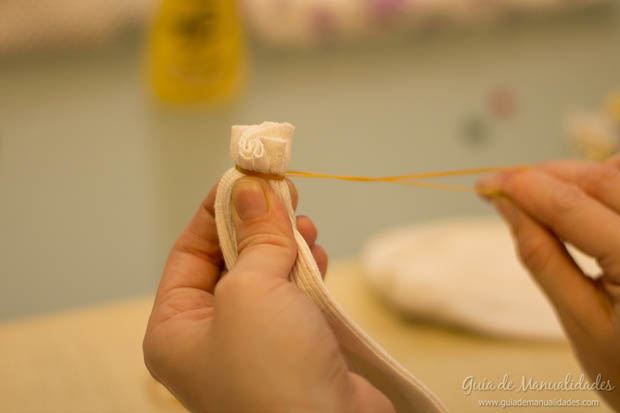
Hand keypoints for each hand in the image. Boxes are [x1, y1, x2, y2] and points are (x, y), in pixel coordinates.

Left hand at [143, 176, 393, 412]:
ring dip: (286, 244)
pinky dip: (306, 270)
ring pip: (267, 275)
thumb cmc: (271, 369)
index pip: (190, 251)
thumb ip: (255, 236)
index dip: (217, 210)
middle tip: (285, 191)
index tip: (246, 175)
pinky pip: (294, 296)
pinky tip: (318, 253)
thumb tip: (251, 184)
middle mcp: (210, 337)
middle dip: (258, 224)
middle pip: (230, 260)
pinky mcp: (295, 347)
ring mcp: (255, 344)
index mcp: (177, 328)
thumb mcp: (252, 291)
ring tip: (305, 224)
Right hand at [477, 155, 619, 407]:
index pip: (570, 206)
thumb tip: (505, 206)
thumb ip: (542, 256)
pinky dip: (604, 181)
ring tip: (537, 194)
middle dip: (545, 174)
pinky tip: (580, 197)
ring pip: (619, 174)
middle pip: (600, 177)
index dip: (521, 186)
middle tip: (502, 185)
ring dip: (575, 175)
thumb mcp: (580, 320)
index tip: (484, 183)